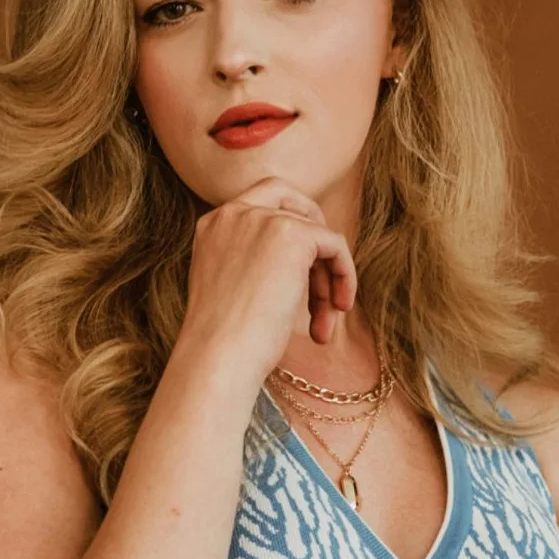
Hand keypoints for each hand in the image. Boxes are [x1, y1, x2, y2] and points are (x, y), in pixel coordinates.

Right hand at [175, 177, 357, 386]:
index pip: (261, 201)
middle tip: (328, 276)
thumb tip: (301, 263)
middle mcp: (234, 214)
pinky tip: (338, 309)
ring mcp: (261, 218)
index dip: (289, 224)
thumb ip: (254, 261)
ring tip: (327, 321)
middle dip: (314, 236)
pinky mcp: (291, 233)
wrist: (219, 357)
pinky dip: (344, 274)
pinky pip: (334, 243)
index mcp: (213, 225)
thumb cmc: (224, 342)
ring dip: (327, 277)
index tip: (303, 264)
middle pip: (291, 202)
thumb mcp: (232, 287)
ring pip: (315, 232)